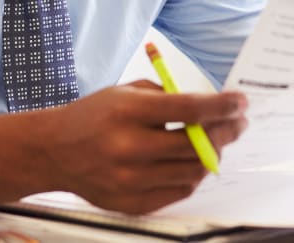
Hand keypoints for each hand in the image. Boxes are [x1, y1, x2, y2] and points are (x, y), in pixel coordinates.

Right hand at [40, 81, 247, 213]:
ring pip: (194, 171)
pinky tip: (189, 162)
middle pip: (197, 144)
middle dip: (226, 131)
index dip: (222, 106)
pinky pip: (179, 192)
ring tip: (211, 142)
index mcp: (129, 112)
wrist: (54, 151)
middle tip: (237, 123)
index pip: (190, 109)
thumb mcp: (126, 92)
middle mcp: (130, 146)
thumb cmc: (93, 117)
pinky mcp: (132, 202)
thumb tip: (212, 109)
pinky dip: (191, 176)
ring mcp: (130, 179)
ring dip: (210, 155)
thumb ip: (168, 97)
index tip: (240, 102)